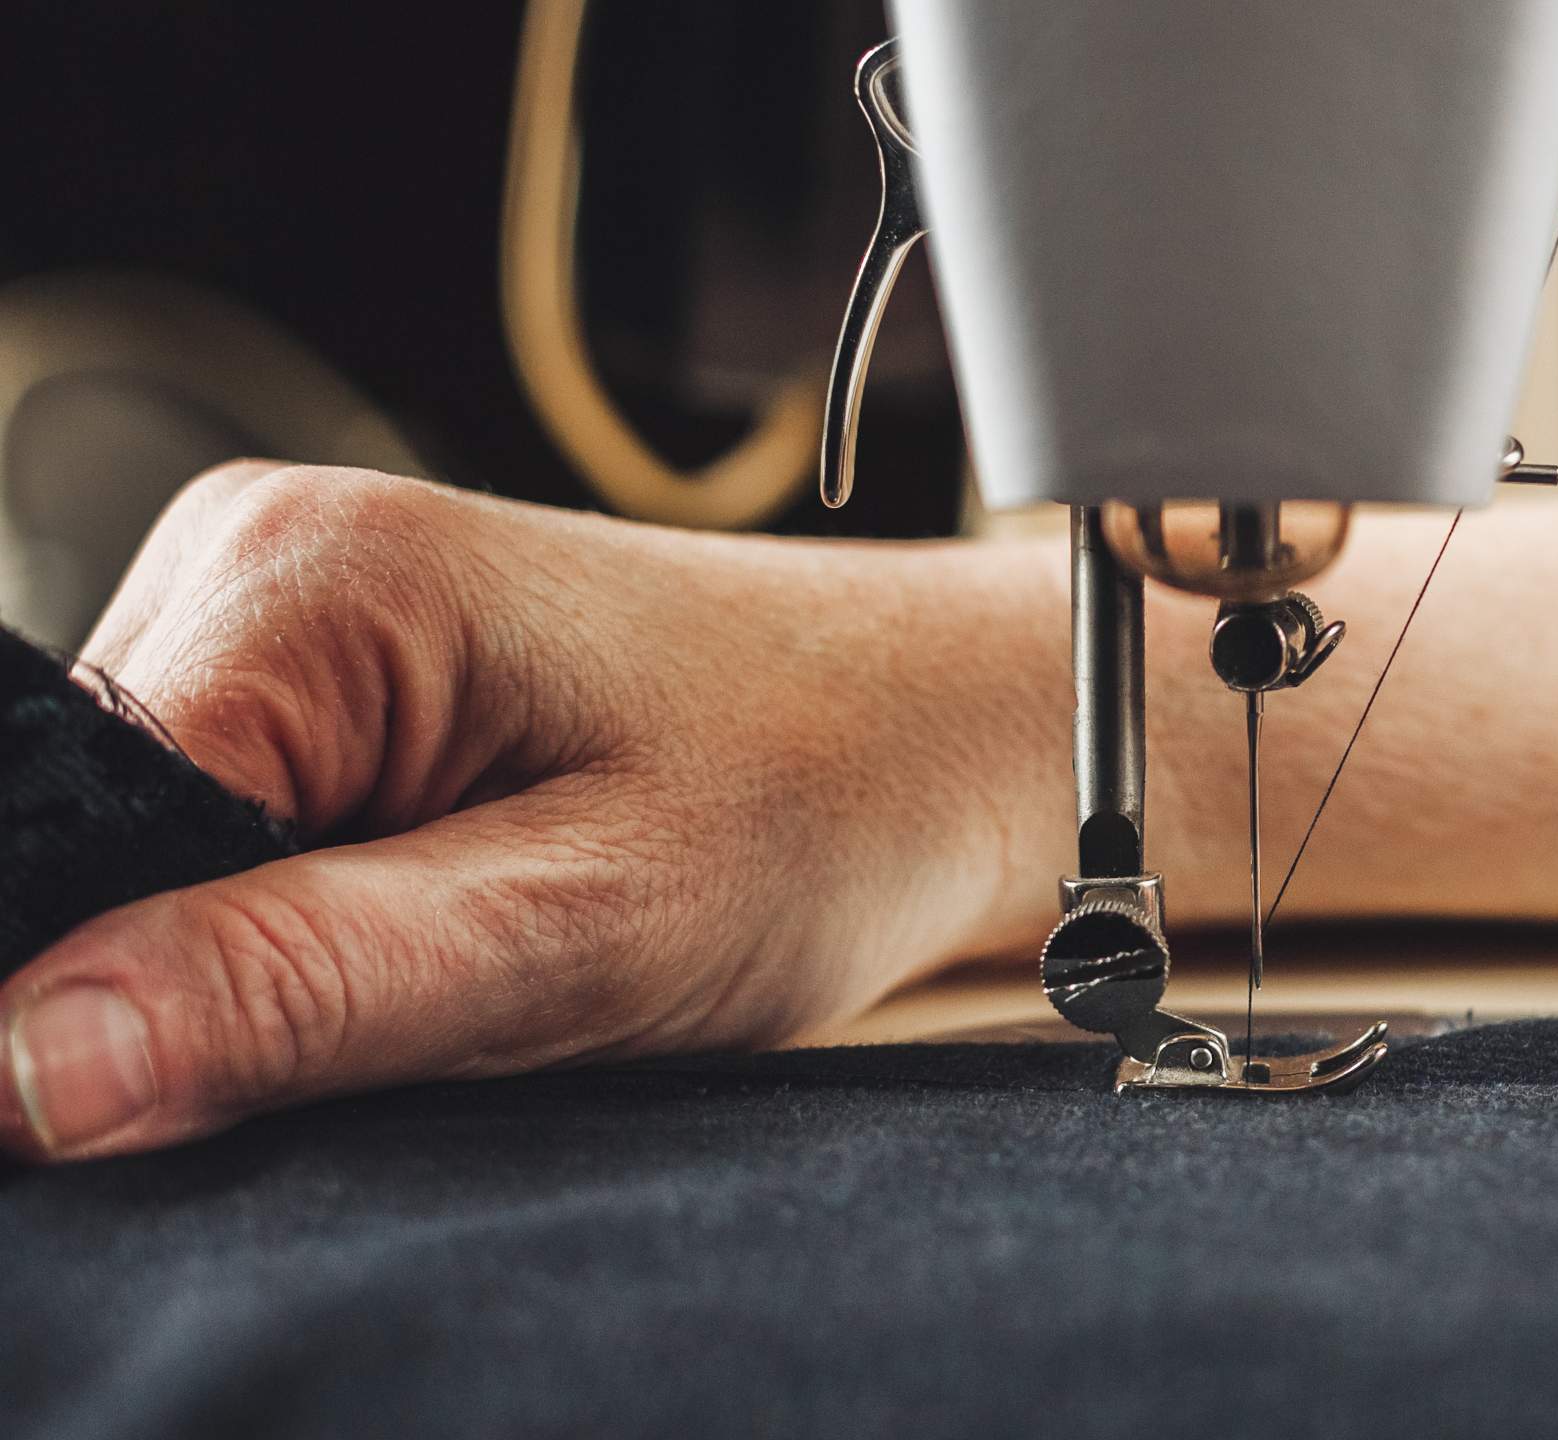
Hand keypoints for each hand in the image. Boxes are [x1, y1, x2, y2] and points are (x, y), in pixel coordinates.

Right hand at [2, 462, 1068, 1162]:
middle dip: (196, 979)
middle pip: (82, 839)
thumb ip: (296, 988)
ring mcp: (290, 615)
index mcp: (307, 578)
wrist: (948, 735)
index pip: (48, 817)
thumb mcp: (581, 930)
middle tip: (415, 1011)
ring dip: (256, 958)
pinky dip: (299, 925)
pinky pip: (224, 839)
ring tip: (455, 956)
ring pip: (146, 857)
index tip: (232, 1082)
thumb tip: (15, 1068)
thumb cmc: (826, 796)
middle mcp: (265, 560)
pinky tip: (434, 926)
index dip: (96, 993)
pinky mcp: (331, 684)